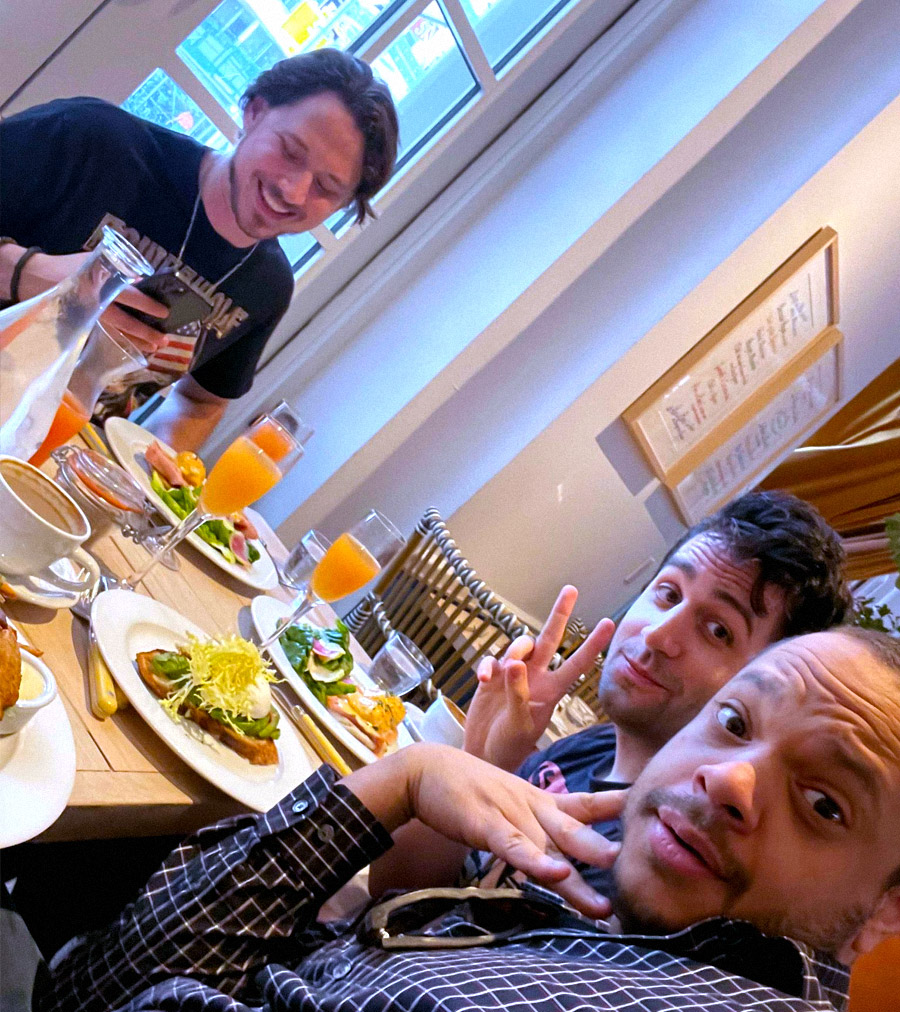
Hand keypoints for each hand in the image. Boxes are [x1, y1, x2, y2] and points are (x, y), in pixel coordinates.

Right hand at [19, 251, 168, 352]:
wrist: (35, 277)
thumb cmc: (70, 267)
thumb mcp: (95, 262)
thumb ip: (117, 272)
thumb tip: (141, 282)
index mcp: (101, 284)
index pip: (130, 296)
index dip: (148, 305)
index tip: (164, 313)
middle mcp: (96, 303)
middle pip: (125, 322)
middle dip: (146, 332)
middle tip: (164, 340)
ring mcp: (89, 316)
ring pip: (117, 332)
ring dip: (137, 341)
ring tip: (154, 347)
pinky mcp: (82, 324)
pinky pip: (106, 334)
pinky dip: (121, 340)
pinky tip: (133, 345)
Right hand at [345, 742, 623, 917]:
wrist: (425, 770)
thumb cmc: (466, 788)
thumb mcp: (507, 799)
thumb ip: (531, 819)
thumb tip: (554, 841)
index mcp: (538, 800)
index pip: (585, 802)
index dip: (615, 807)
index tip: (645, 810)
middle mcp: (532, 807)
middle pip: (576, 832)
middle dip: (605, 852)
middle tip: (635, 870)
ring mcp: (511, 814)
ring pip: (550, 849)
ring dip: (577, 879)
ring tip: (602, 904)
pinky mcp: (486, 824)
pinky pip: (515, 847)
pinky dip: (536, 862)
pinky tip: (555, 872)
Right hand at [464, 586, 614, 771]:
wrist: (484, 759)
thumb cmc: (509, 748)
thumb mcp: (520, 724)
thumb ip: (518, 693)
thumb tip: (516, 662)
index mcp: (552, 691)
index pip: (577, 663)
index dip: (593, 643)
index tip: (608, 623)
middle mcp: (536, 677)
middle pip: (550, 638)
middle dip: (560, 614)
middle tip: (571, 590)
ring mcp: (514, 676)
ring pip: (519, 646)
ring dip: (512, 650)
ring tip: (501, 672)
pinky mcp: (493, 679)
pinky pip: (492, 660)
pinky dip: (487, 665)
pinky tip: (483, 680)